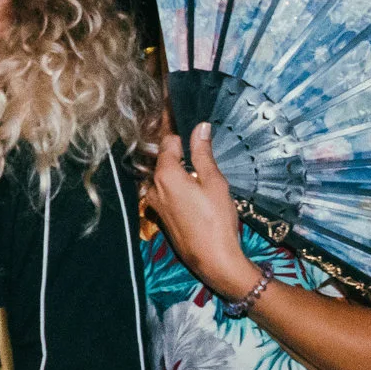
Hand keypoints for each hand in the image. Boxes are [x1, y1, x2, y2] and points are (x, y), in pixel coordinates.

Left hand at [143, 121, 257, 300]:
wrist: (213, 260)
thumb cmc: (217, 220)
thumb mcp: (214, 182)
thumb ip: (203, 154)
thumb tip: (200, 126)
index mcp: (165, 174)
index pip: (167, 140)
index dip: (176, 125)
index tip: (179, 109)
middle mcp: (153, 186)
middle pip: (163, 157)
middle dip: (176, 145)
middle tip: (193, 133)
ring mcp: (154, 202)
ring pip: (163, 174)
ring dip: (175, 165)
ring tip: (194, 157)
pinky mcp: (160, 215)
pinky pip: (164, 190)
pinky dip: (174, 181)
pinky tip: (191, 183)